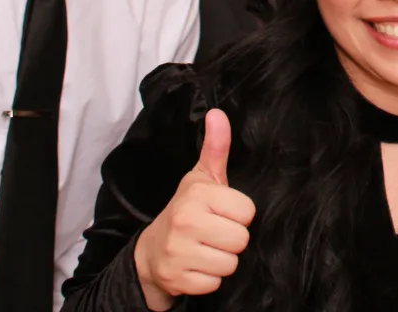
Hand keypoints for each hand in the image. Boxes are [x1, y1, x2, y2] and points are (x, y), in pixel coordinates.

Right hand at [133, 109, 255, 310]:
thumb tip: (218, 113)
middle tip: (214, 233)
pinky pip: (214, 283)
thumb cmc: (185, 211)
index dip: (238, 214)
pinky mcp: (177, 279)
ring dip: (221, 260)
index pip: (247, 211)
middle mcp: (185, 221)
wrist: (150, 251)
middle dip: (231, 239)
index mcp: (197, 195)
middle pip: (241, 239)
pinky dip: (208, 279)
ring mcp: (179, 252)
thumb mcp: (201, 178)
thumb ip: (215, 147)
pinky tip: (196, 265)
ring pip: (230, 263)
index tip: (222, 213)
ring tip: (205, 248)